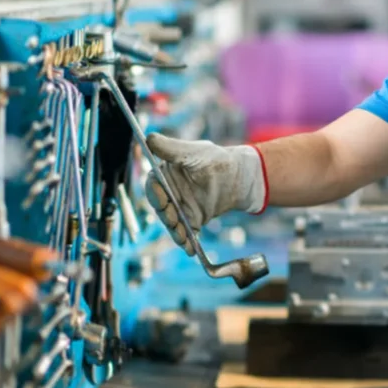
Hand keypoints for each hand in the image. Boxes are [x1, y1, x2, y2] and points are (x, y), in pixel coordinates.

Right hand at [144, 133, 266, 255]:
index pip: (153, 185)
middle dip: (165, 215)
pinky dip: (187, 241)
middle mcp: (170, 193)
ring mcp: (181, 208)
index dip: (155, 192)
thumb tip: (149, 137)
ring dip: (175, 231)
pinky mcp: (193, 220)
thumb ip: (171, 149)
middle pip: (161, 207)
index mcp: (166, 175)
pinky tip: (190, 249)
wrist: (238, 176)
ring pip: (172, 222)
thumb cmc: (215, 159)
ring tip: (182, 238)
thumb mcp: (193, 152)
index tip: (162, 198)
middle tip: (173, 219)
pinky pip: (187, 233)